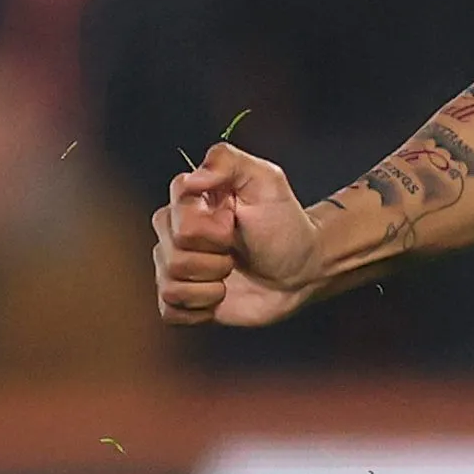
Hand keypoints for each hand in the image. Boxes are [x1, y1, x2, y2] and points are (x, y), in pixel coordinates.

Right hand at [154, 141, 319, 326]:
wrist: (303, 270)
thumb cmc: (285, 224)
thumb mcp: (266, 181)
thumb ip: (228, 162)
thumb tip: (192, 178)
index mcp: (186, 204)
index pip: (176, 220)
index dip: (211, 229)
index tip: (234, 222)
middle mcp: (173, 234)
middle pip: (172, 256)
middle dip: (215, 259)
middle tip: (236, 251)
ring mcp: (176, 267)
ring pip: (170, 284)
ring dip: (212, 284)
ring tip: (232, 272)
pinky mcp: (183, 299)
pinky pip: (170, 311)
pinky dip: (200, 308)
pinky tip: (221, 296)